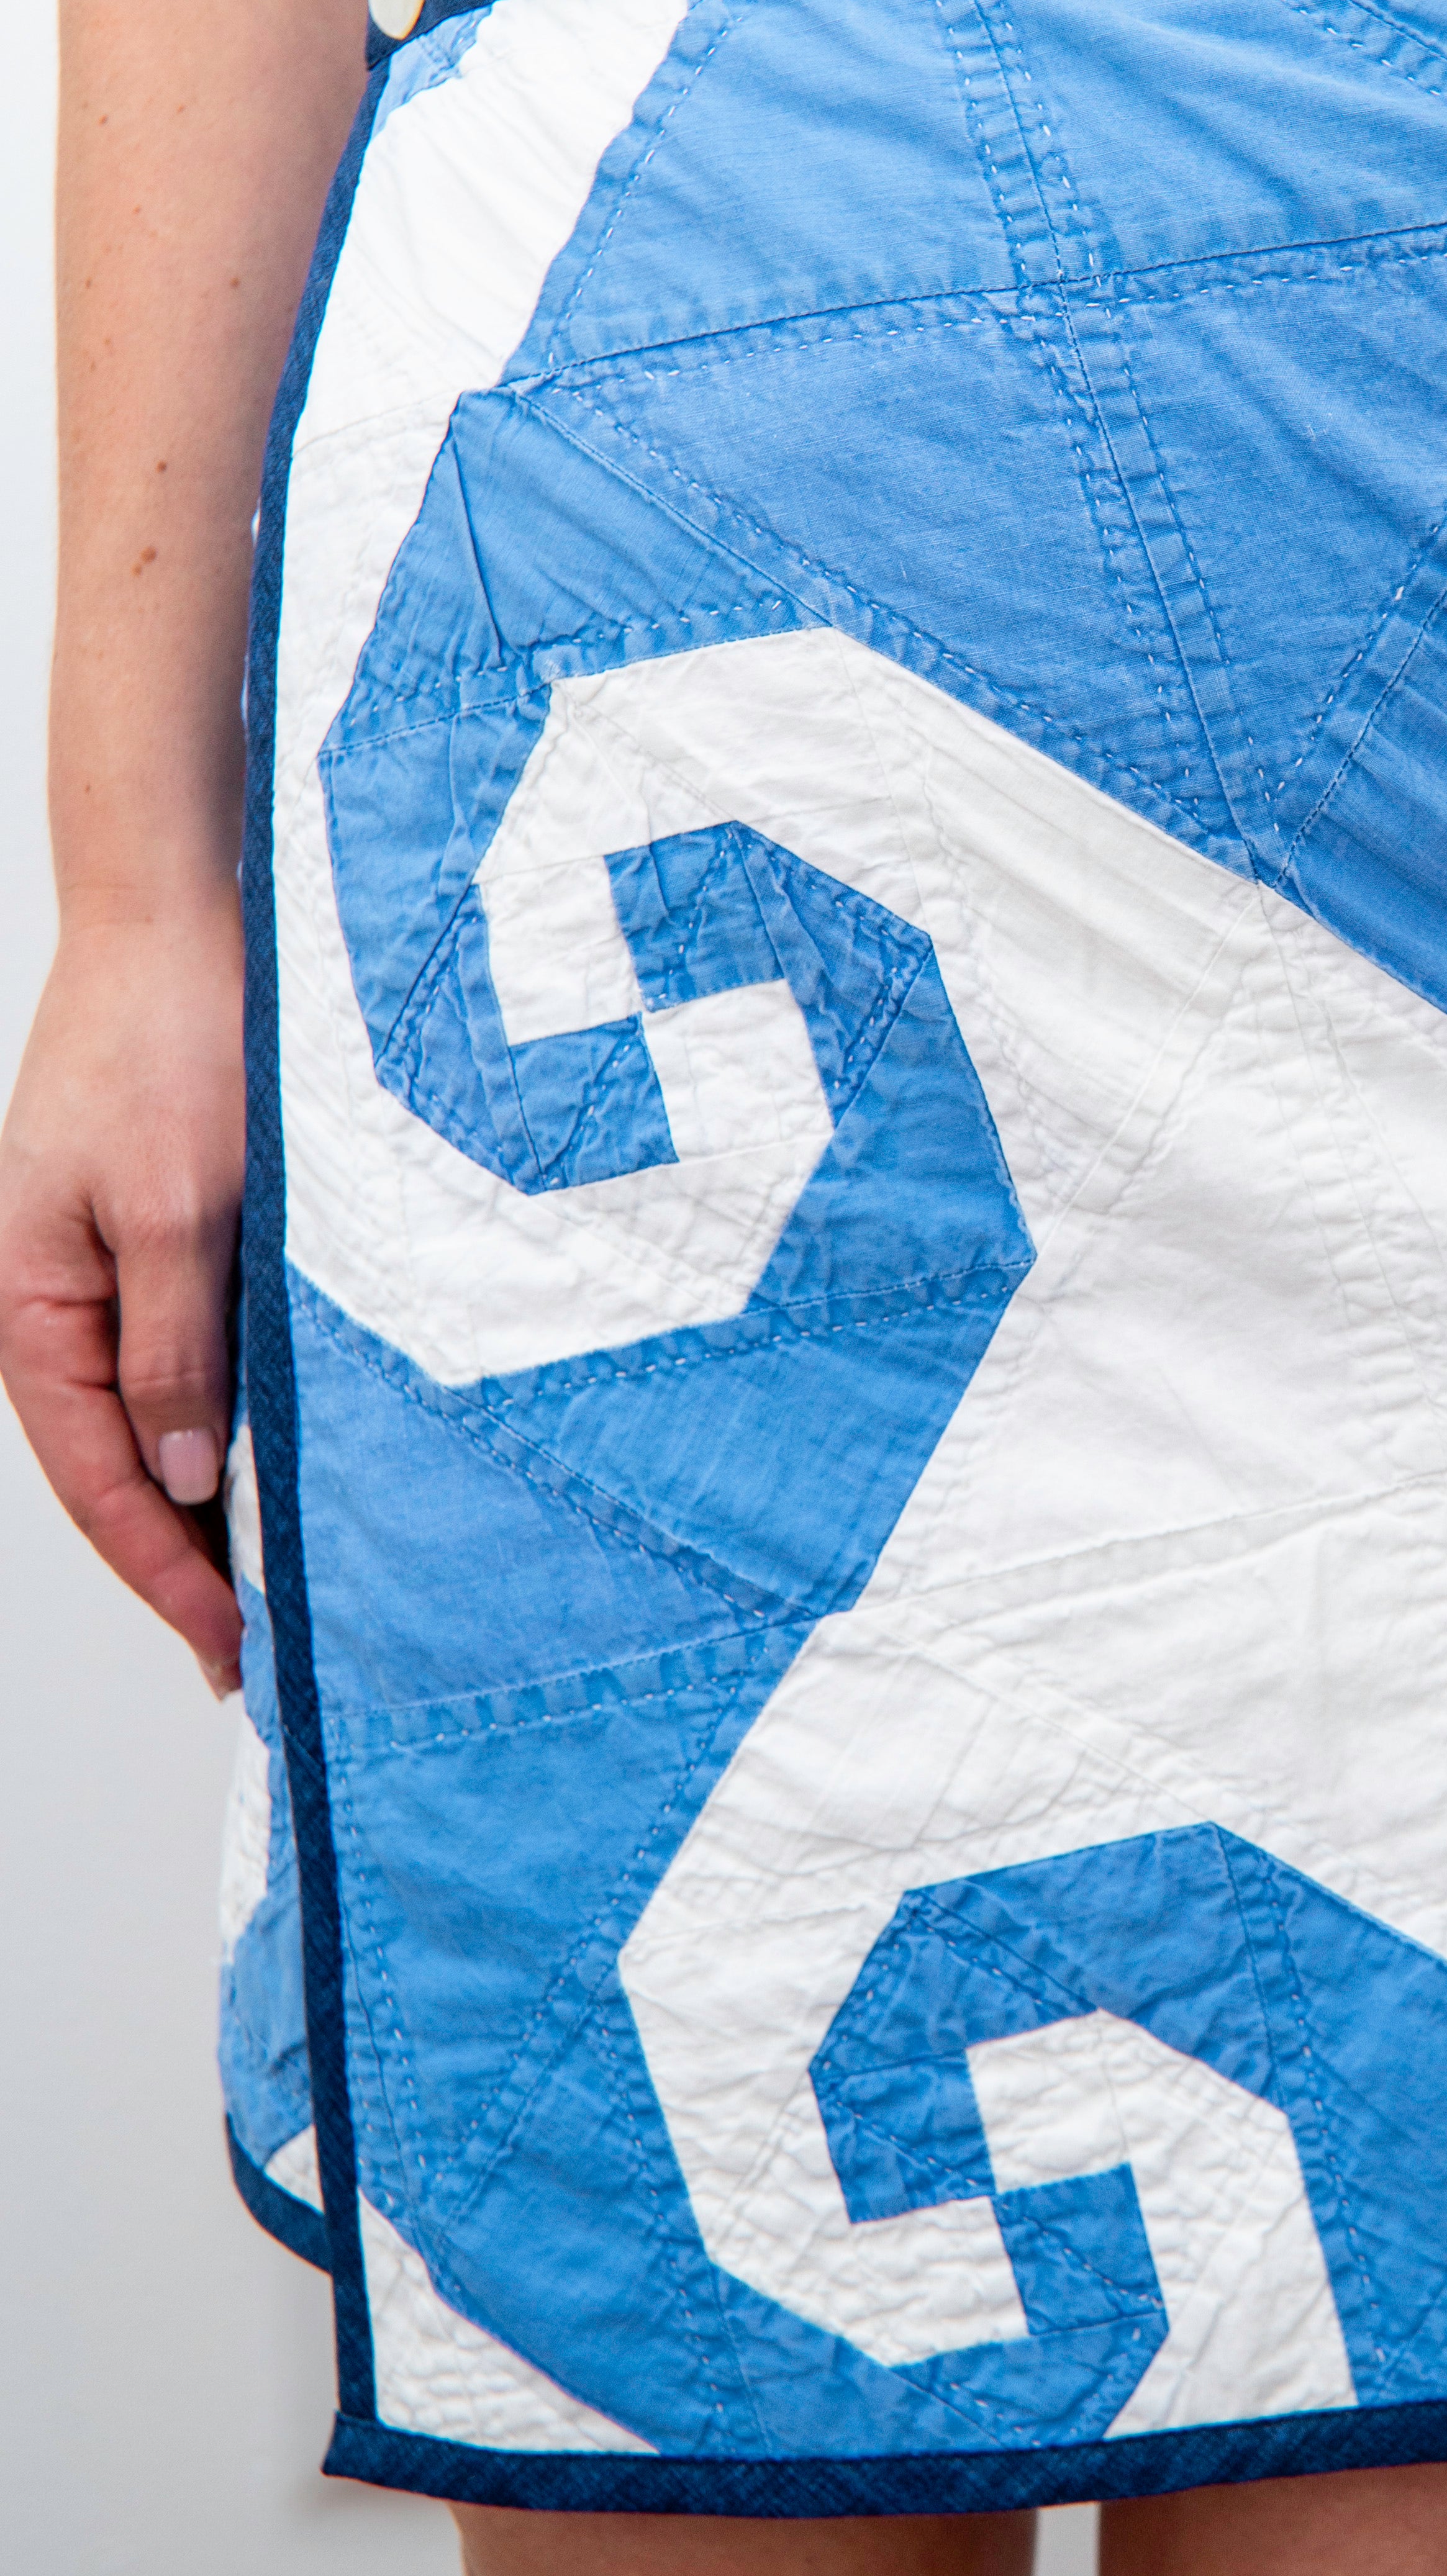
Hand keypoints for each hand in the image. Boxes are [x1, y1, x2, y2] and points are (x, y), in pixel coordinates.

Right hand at [0, 900, 246, 1691]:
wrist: (180, 922)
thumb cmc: (172, 1043)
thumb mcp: (185, 1209)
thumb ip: (180, 1348)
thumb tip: (188, 1477)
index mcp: (34, 1309)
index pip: (100, 1485)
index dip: (167, 1577)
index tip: (234, 1653)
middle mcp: (61, 1306)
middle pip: (122, 1469)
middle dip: (187, 1562)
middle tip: (264, 1650)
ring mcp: (107, 1274)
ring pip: (158, 1421)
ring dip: (213, 1499)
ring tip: (281, 1582)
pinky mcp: (161, 1240)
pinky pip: (186, 1358)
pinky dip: (231, 1420)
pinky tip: (282, 1459)